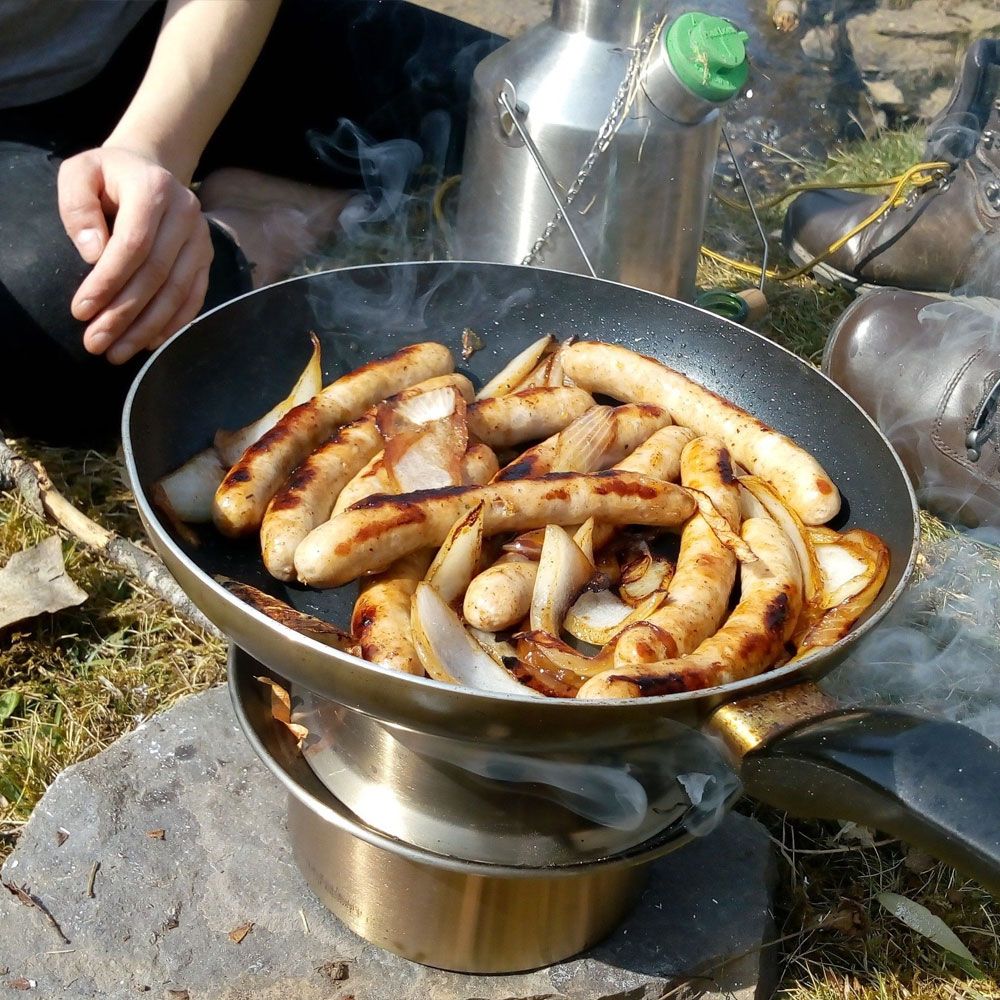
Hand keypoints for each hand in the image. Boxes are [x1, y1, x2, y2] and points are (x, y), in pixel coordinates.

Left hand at [58, 147, 213, 364]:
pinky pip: (194, 297)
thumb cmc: (108, 177)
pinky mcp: (207, 258)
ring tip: (118, 352)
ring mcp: (201, 238)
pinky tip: (149, 342)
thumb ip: (78, 207)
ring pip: (177, 292)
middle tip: (96, 343)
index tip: (81, 311)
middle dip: (124, 314)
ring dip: (147, 327)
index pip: (133, 245)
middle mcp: (186, 214)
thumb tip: (93, 254)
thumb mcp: (80, 174)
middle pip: (156, 274)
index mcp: (154, 189)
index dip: (107, 282)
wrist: (150, 170)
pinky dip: (173, 324)